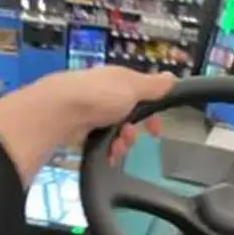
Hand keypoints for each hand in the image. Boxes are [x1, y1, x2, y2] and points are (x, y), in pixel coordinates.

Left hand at [0, 67, 175, 184]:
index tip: (156, 131)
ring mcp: (92, 113)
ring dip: (122, 144)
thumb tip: (172, 78)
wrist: (62, 110)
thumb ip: (154, 86)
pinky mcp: (80, 130)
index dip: (152, 114)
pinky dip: (107, 150)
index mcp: (119, 81)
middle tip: (129, 139)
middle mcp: (106, 95)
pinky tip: (109, 156)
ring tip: (117, 148)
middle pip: (129, 119)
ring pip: (116, 133)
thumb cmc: (100, 94)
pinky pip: (101, 143)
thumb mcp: (134, 87)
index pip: (142, 97)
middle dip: (133, 133)